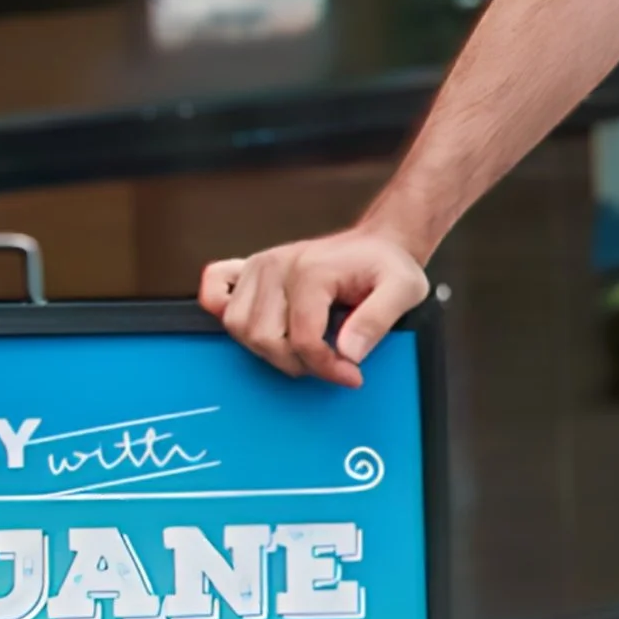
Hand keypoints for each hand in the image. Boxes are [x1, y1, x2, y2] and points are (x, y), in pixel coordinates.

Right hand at [199, 227, 430, 385]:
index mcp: (312, 272)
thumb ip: (377, 321)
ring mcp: (259, 267)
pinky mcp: (250, 269)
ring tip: (301, 349)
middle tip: (330, 363)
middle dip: (298, 363)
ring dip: (267, 349)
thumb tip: (348, 353)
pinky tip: (256, 323)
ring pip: (239, 326)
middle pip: (265, 338)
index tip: (352, 375)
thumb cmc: (388, 267)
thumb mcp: (404, 290)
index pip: (302, 339)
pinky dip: (222, 310)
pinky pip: (214, 291)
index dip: (326, 367)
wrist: (378, 244)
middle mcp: (278, 266)